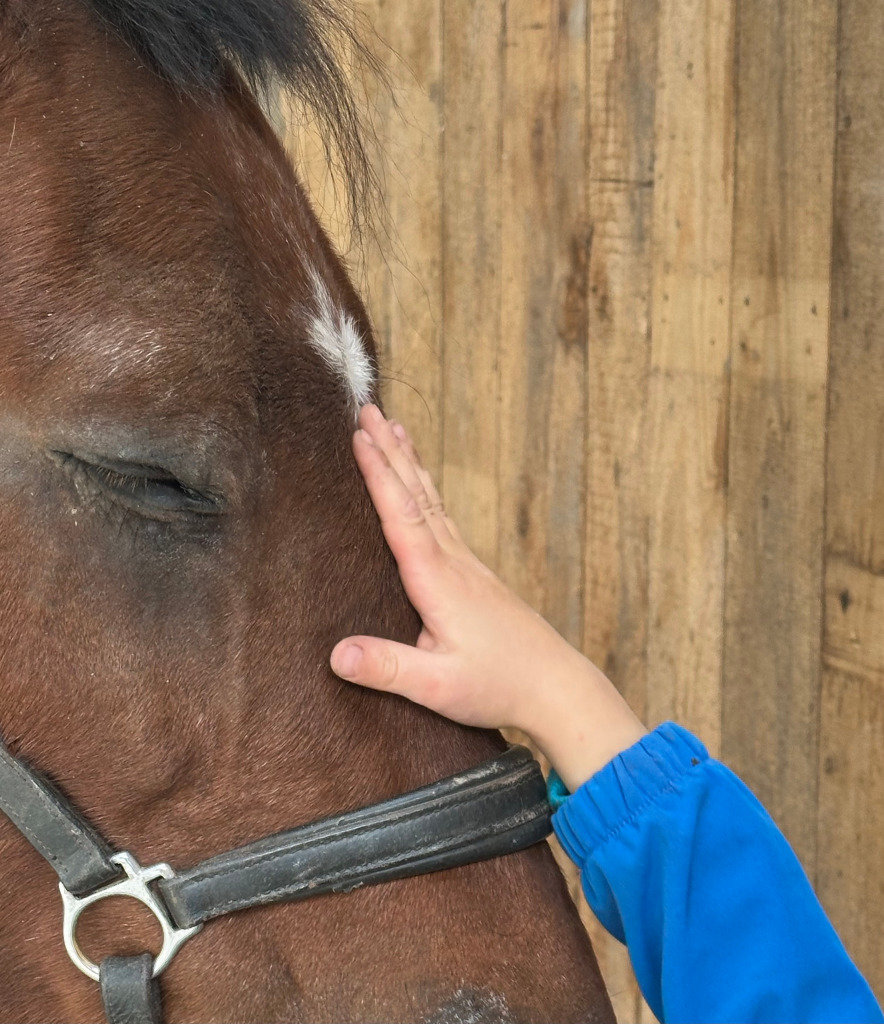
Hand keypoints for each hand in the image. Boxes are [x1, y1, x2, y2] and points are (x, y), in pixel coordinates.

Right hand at [330, 405, 645, 789]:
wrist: (556, 687)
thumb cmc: (498, 686)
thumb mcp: (437, 687)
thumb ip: (388, 668)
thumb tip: (336, 654)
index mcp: (437, 580)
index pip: (401, 515)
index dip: (378, 474)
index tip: (358, 435)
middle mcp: (454, 562)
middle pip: (417, 494)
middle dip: (390, 450)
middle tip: (368, 409)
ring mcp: (468, 565)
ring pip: (433, 501)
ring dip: (410, 463)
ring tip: (395, 429)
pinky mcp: (475, 576)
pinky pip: (444, 518)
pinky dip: (426, 490)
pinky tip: (423, 489)